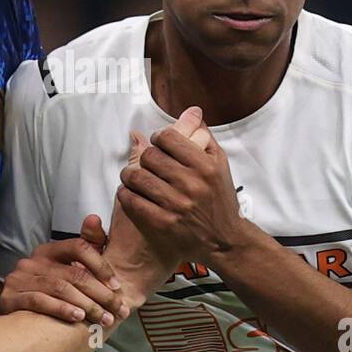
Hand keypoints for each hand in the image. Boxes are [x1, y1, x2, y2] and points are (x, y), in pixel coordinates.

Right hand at [0, 216, 128, 325]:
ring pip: (60, 288)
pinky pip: (39, 301)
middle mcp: (34, 261)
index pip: (79, 247)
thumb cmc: (47, 289)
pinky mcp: (10, 297)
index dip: (101, 265)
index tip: (117, 285)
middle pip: (74, 273)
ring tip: (104, 319)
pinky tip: (77, 318)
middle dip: (101, 294)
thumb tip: (94, 218)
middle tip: (118, 310)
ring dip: (87, 305)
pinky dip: (61, 309)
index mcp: (50, 250)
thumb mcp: (68, 266)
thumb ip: (87, 245)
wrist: (13, 313)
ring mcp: (20, 278)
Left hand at [116, 114, 243, 265]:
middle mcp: (191, 184)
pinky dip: (126, 194)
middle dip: (143, 157)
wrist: (225, 239)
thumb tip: (192, 112)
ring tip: (132, 177)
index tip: (158, 144)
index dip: (158, 137)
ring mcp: (176, 205)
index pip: (168, 137)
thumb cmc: (221, 198)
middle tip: (144, 162)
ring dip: (129, 175)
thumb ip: (204, 137)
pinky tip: (131, 193)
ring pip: (137, 177)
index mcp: (205, 166)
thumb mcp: (220, 164)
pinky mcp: (163, 223)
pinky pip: (133, 201)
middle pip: (149, 156)